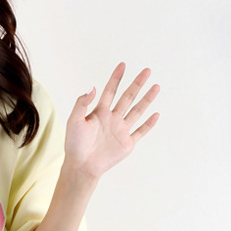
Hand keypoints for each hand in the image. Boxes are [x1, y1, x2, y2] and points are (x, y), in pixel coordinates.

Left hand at [63, 64, 160, 180]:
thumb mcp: (74, 120)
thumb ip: (81, 103)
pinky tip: (156, 114)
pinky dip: (149, 124)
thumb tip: (93, 87)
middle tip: (147, 71)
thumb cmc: (74, 144)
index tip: (122, 65)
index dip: (116, 78)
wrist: (81, 166)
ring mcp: (121, 130)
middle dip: (137, 84)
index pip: (110, 91)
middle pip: (128, 97)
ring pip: (137, 111)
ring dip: (147, 99)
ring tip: (156, 86)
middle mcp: (113, 118)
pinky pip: (141, 131)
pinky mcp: (127, 143)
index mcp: (100, 112)